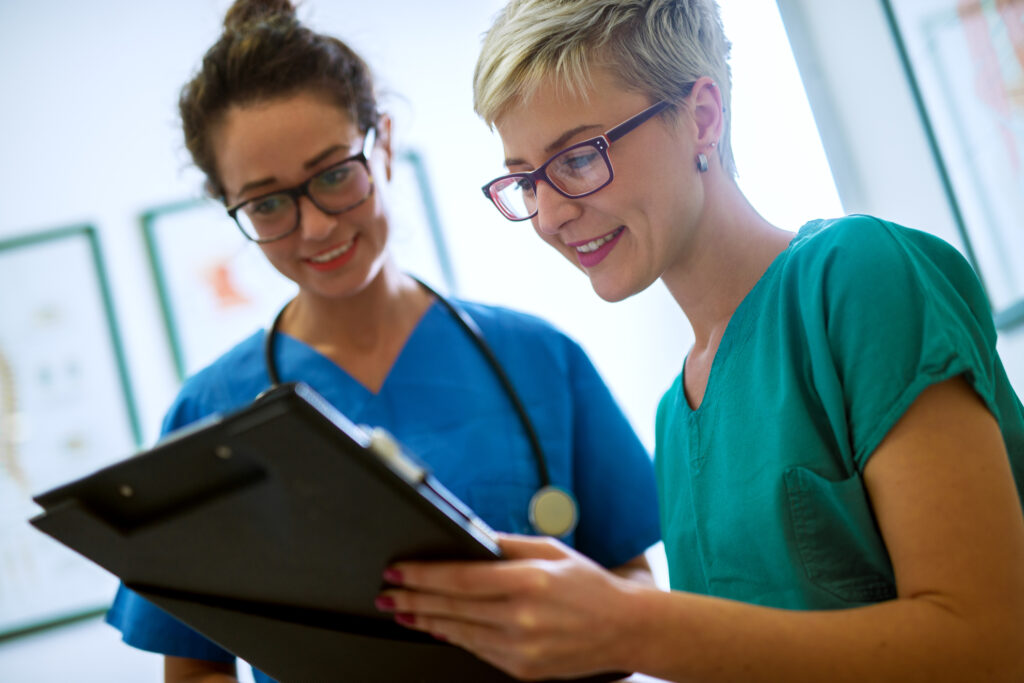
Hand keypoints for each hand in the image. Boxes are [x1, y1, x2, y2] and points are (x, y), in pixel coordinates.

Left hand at [377, 533, 644, 680]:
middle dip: (413, 599)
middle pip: (452, 607)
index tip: (398, 570)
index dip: (423, 575)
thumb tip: (469, 536)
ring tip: (401, 610)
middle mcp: (523, 617)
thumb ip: (507, 544)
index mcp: (530, 581)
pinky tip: (436, 627)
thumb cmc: (589, 585)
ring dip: (425, 620)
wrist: (625, 629)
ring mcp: (522, 648)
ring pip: (459, 632)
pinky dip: (453, 637)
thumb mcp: (552, 550)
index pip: (461, 578)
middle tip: (387, 593)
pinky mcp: (523, 669)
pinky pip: (477, 650)